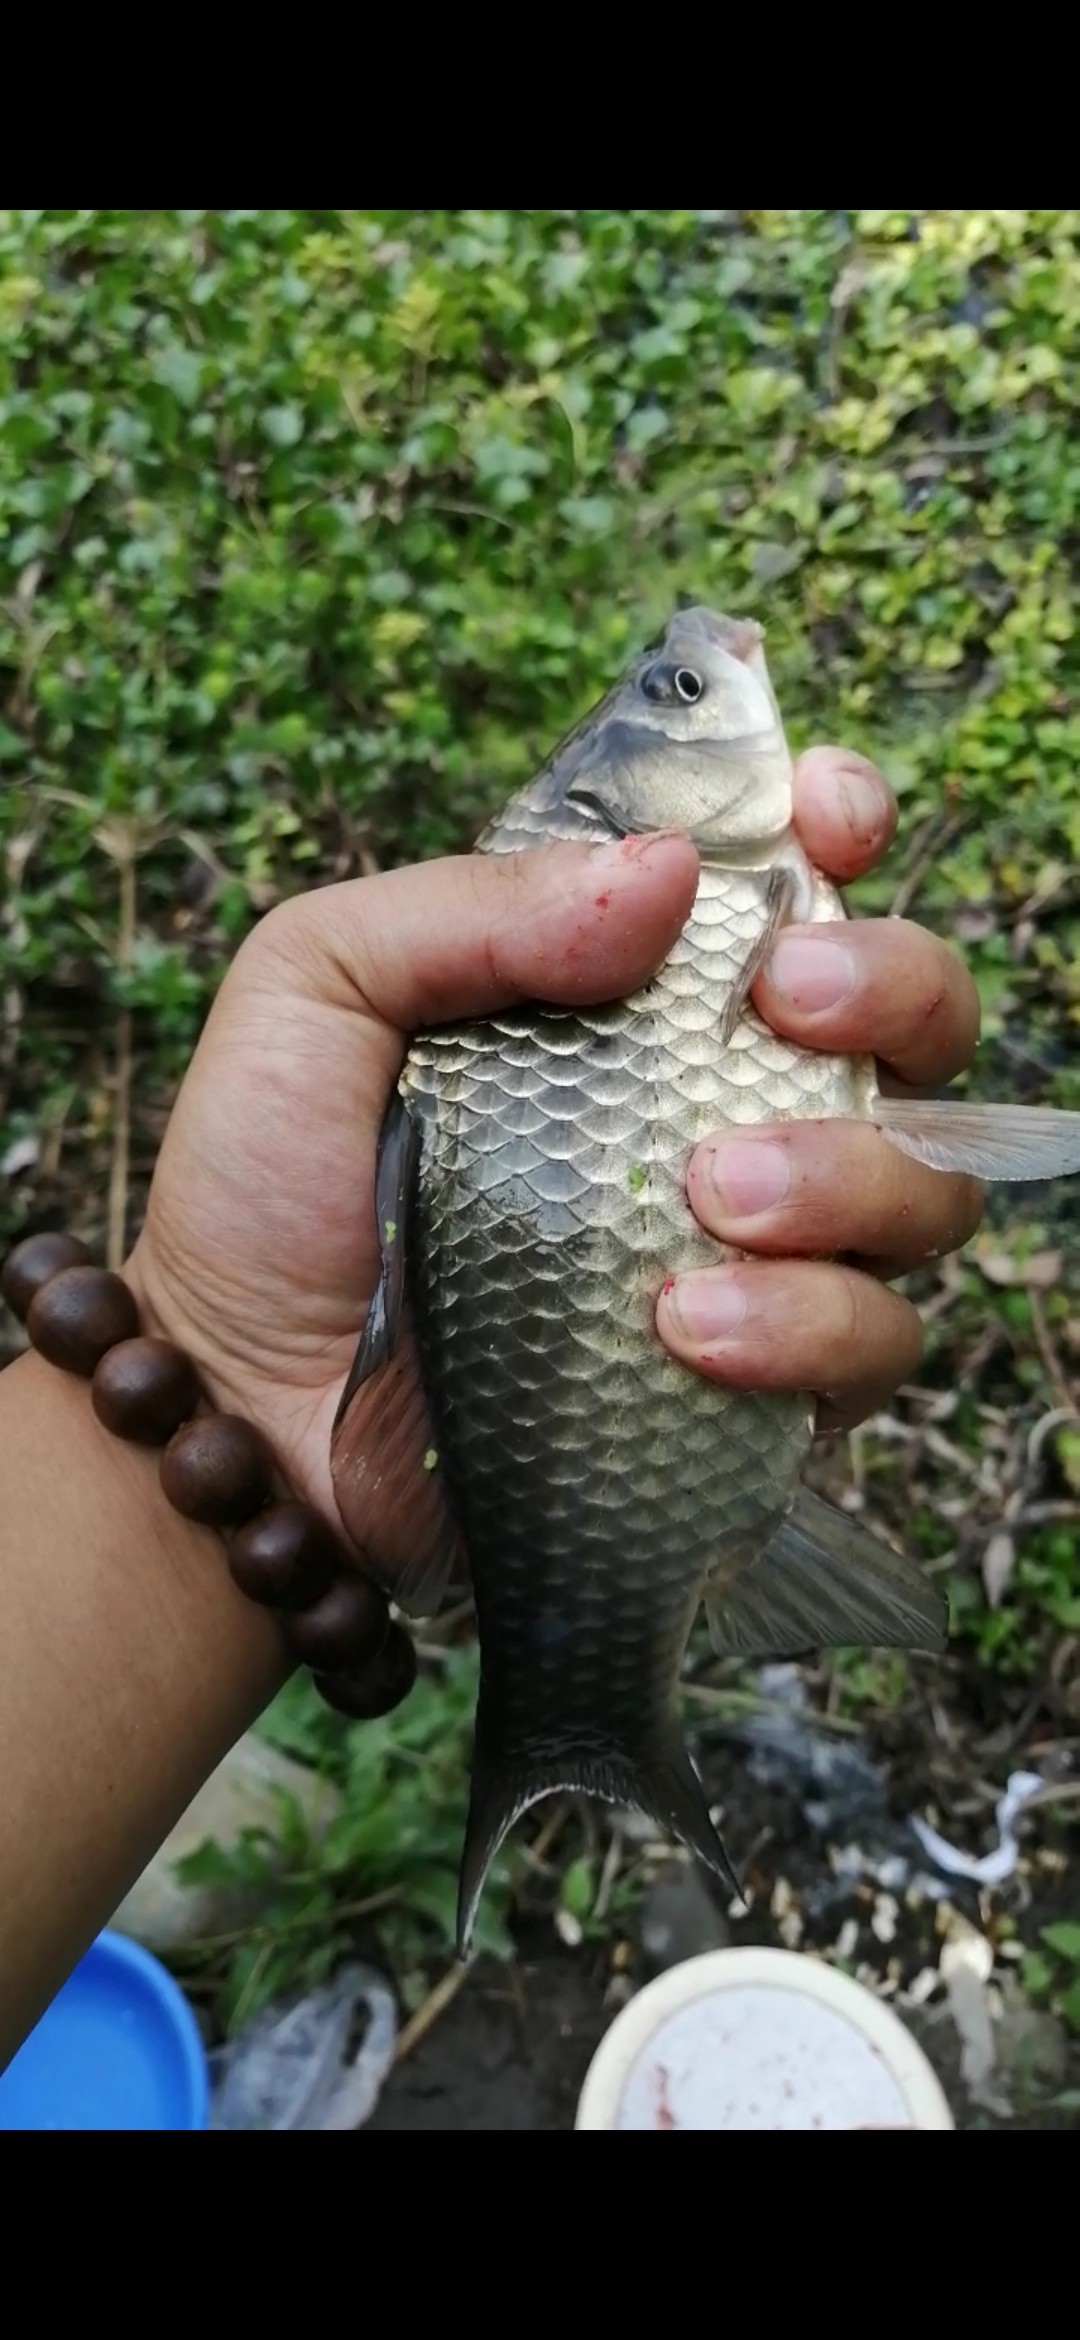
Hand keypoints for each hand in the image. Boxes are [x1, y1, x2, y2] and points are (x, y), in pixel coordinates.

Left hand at [128, 747, 981, 1591]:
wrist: (244, 1412)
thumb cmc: (264, 1192)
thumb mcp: (317, 989)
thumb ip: (472, 909)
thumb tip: (667, 870)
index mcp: (629, 989)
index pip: (792, 881)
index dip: (844, 826)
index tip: (829, 821)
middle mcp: (719, 1104)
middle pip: (914, 1022)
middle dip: (893, 987)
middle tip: (787, 1004)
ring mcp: (757, 1249)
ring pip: (923, 1190)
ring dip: (849, 1177)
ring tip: (715, 1198)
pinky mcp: (760, 1384)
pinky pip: (874, 1346)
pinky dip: (809, 1328)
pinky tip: (686, 1328)